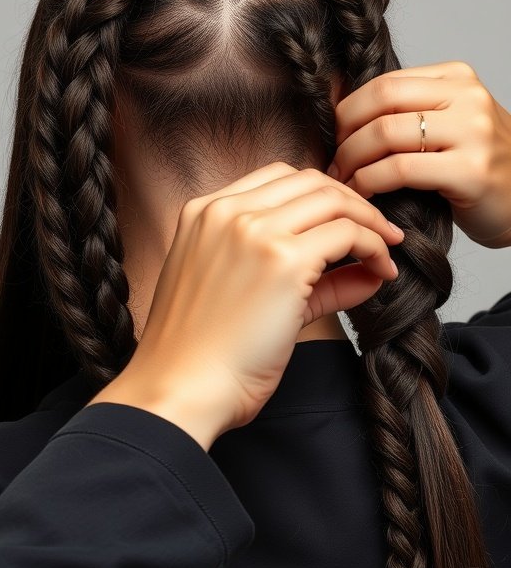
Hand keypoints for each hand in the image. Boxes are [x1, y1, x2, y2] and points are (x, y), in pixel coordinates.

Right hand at [112, 162, 403, 439]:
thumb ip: (301, 275)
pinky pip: (348, 234)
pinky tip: (382, 270)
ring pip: (333, 200)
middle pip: (310, 180)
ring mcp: (253, 231)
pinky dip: (374, 247)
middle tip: (380, 232)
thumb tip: (365, 270)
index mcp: (203, 212)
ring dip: (370, 221)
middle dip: (353, 202)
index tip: (346, 221)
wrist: (180, 389)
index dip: (322, 195)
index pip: (278, 178)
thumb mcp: (240, 295)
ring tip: (386, 250)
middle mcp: (226, 212)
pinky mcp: (282, 260)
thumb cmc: (202, 356)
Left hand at [326, 61, 510, 248]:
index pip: (385, 82)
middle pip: (380, 101)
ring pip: (385, 134)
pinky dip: (369, 183)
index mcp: (457, 78)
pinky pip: (399, 170)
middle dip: (344, 134)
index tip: (335, 139)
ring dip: (351, 161)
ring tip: (342, 182)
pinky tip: (363, 195)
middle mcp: (468, 97)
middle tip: (332, 162)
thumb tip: (344, 115)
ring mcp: (473, 132)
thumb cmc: (477, 170)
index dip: (349, 111)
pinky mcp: (470, 170)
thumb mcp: (449, 125)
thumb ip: (410, 112)